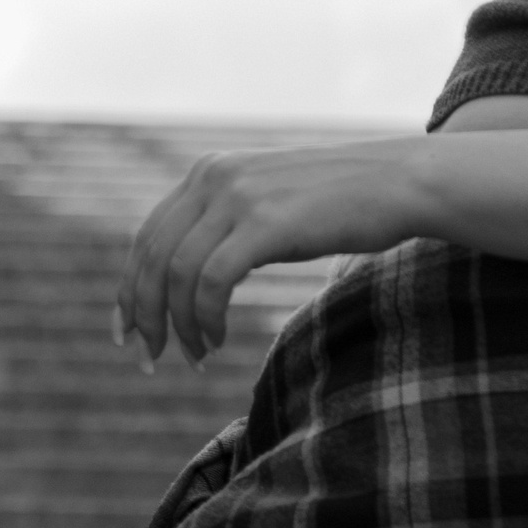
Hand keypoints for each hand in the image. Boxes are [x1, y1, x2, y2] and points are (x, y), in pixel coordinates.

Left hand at [114, 138, 427, 368]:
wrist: (399, 181)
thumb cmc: (344, 200)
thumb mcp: (272, 201)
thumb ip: (230, 223)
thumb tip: (192, 277)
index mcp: (211, 170)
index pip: (147, 236)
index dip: (130, 289)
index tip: (128, 332)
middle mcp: (215, 176)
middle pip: (151, 258)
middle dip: (144, 315)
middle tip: (151, 358)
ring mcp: (238, 195)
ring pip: (175, 275)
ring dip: (179, 326)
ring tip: (196, 356)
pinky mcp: (264, 221)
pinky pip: (210, 283)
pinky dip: (206, 319)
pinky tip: (219, 340)